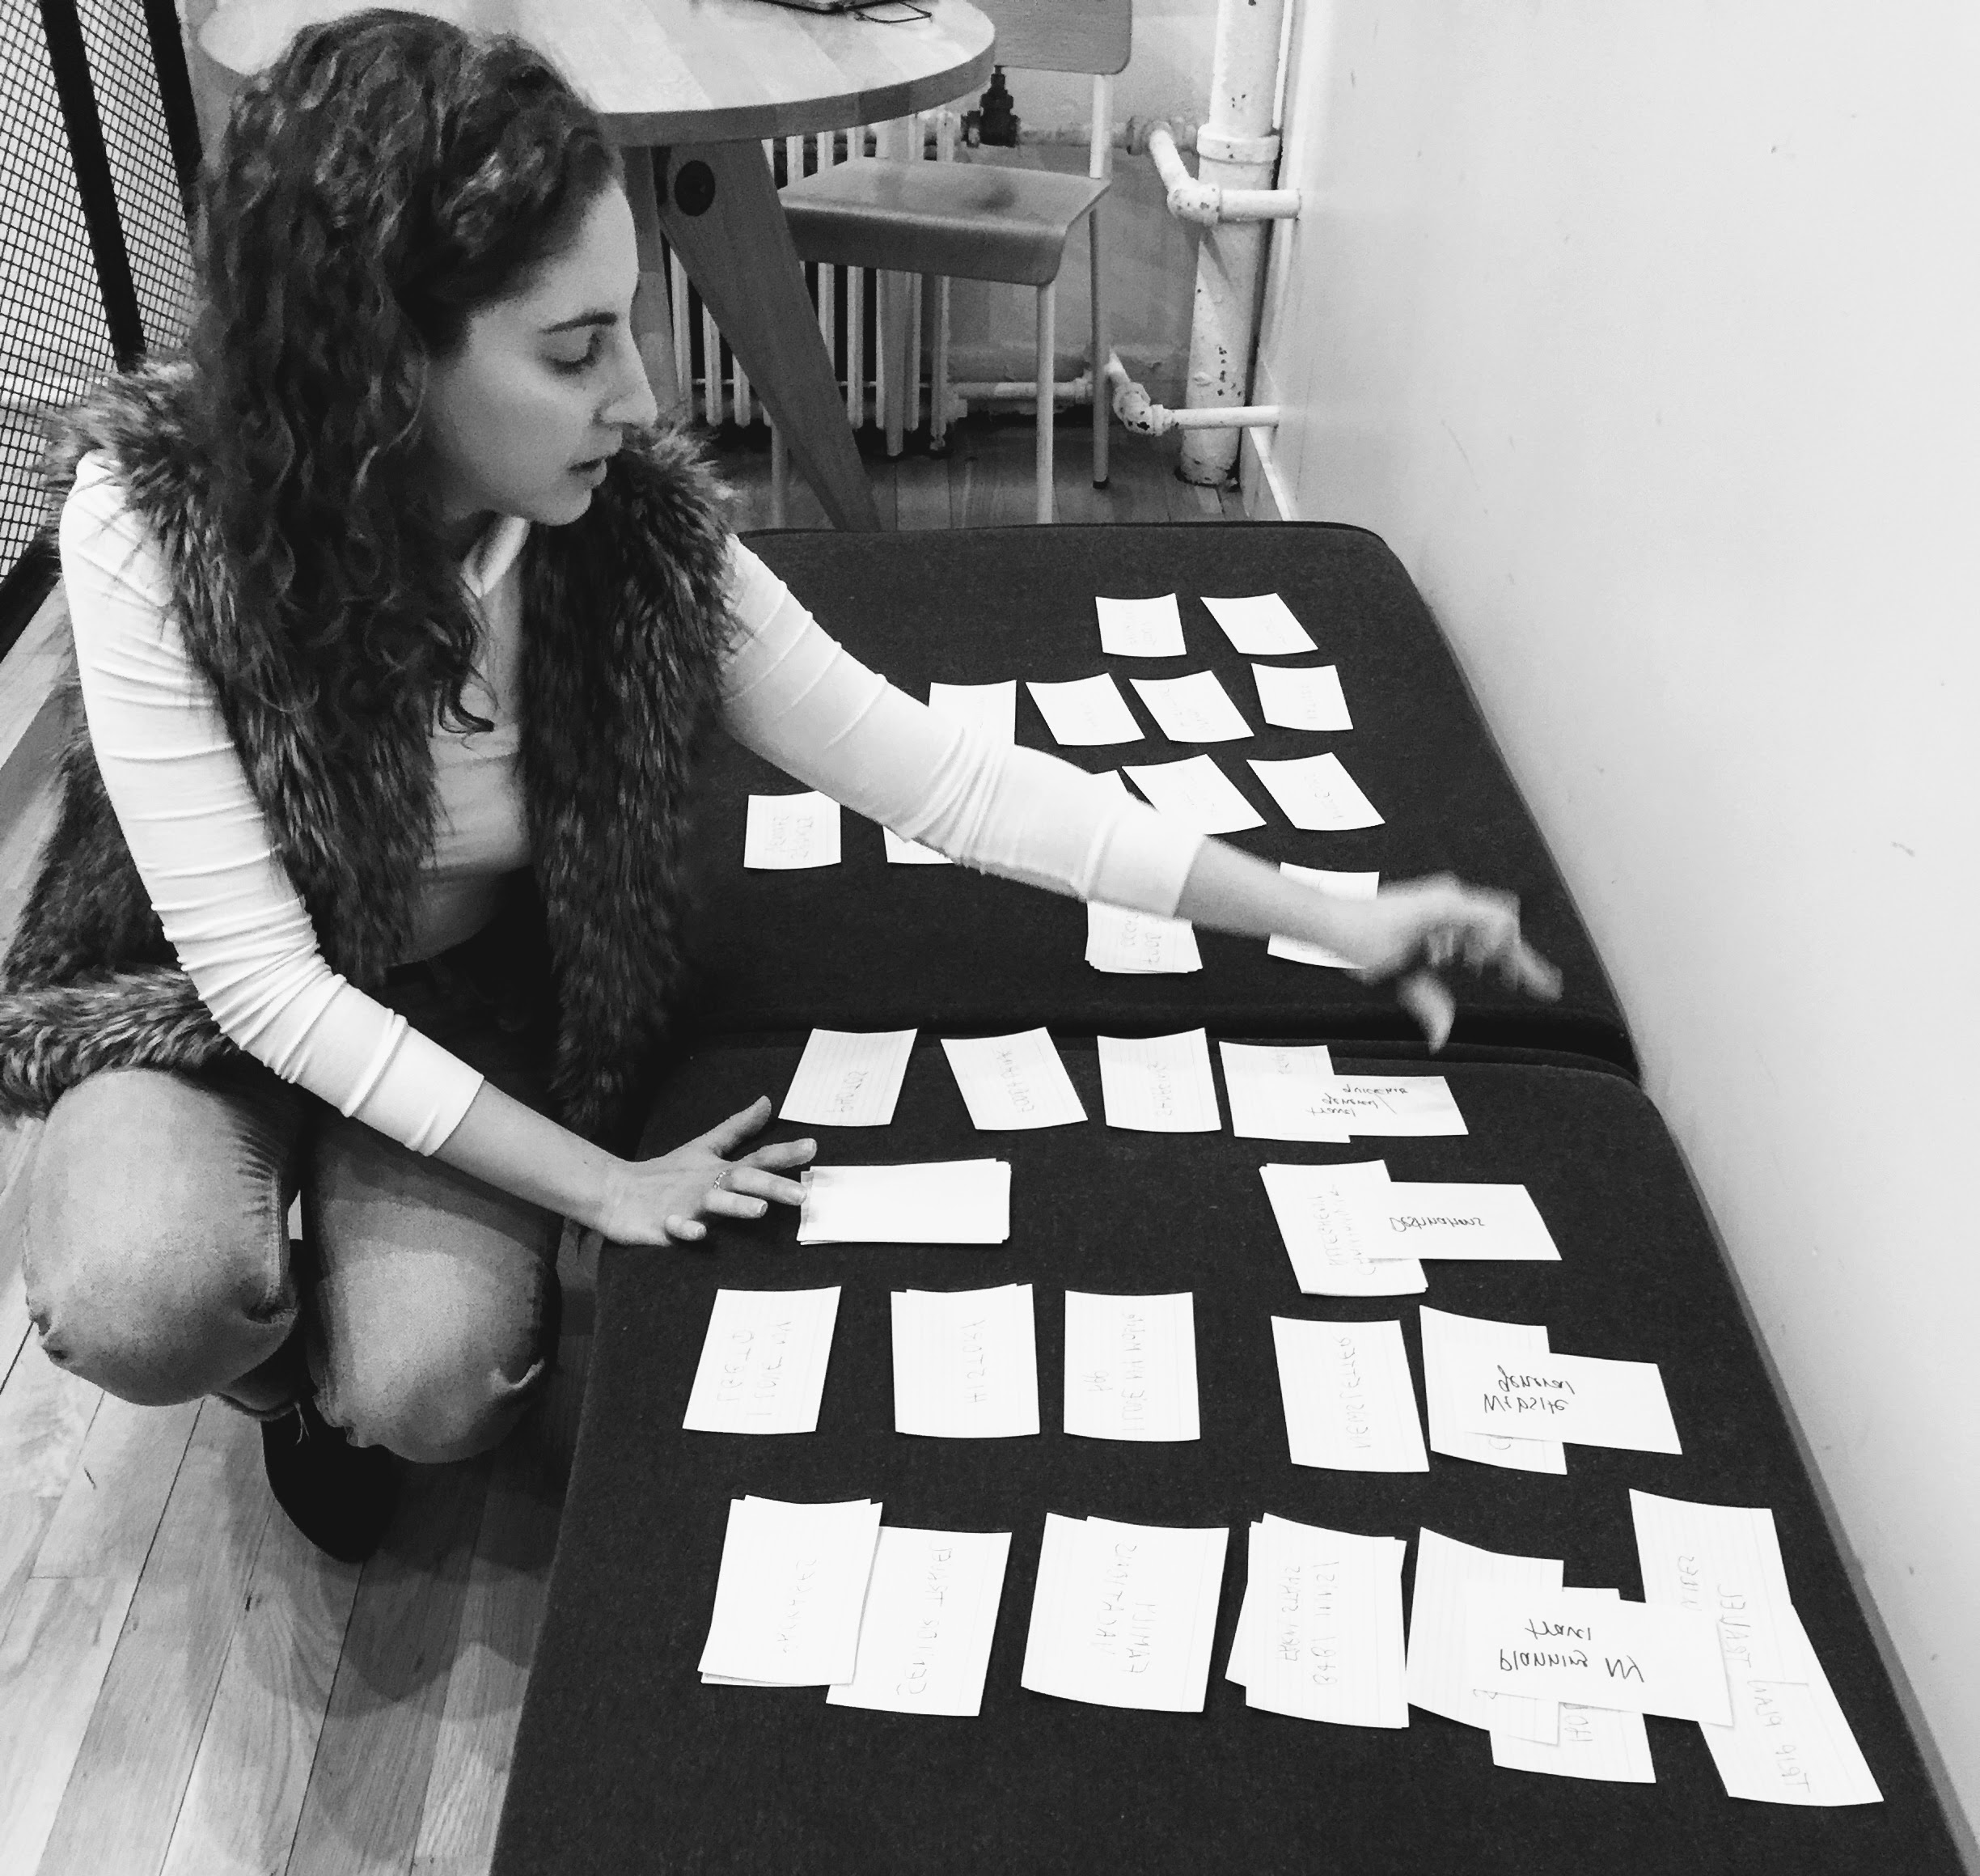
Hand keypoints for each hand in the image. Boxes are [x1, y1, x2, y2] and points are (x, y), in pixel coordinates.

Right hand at [595, 1096, 815, 1245]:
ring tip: (758, 1209)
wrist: (616, 1191)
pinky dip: (686, 1229)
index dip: (785, 1153)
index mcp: (718, 1168)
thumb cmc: (666, 1173)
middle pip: (742, 1180)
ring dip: (736, 1205)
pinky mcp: (663, 1223)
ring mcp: (685, 1203)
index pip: (757, 1157)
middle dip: (772, 1186)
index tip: (813, 1147)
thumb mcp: (704, 1147)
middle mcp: (707, 1184)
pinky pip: (676, 1228)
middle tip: (801, 1194)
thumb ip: (737, 1128)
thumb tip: (766, 1102)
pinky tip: (699, 1233)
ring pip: (714, 1203)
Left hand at [1344, 875, 1561, 1049]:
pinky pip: (1464, 924)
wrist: (1329, 919)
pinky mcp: (1429, 908)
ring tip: (1500, 978)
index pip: (1504, 926)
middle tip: (1535, 987)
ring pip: (1485, 923)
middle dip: (1517, 955)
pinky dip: (1472, 944)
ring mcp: (1439, 901)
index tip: (1539, 985)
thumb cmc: (1358, 937)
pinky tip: (1463, 962)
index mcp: (1448, 907)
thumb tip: (1442, 1038)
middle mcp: (1449, 898)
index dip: (1523, 958)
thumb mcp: (1395, 974)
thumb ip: (1426, 1003)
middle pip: (1502, 924)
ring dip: (1493, 950)